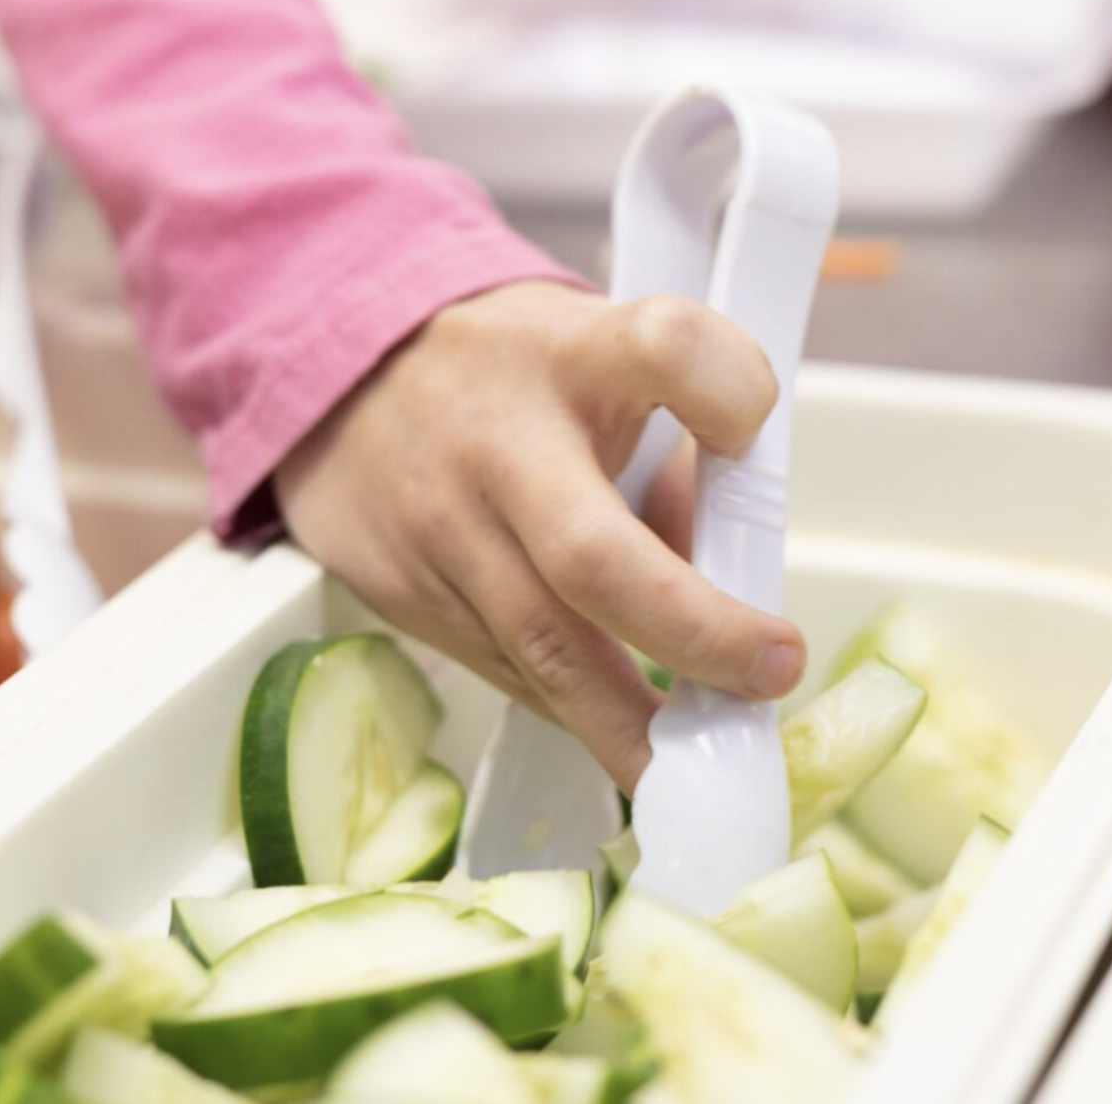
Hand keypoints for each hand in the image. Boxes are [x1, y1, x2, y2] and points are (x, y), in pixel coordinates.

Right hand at [275, 281, 807, 790]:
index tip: (752, 429)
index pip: (663, 348)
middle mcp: (498, 442)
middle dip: (694, 635)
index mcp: (570, 355)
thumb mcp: (600, 359)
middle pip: (593, 555)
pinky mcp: (404, 597)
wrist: (342, 384)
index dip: (727, 392)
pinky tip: (621, 728)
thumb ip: (679, 451)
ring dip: (638, 725)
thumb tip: (737, 580)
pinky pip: (507, 673)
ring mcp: (442, 527)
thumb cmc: (509, 375)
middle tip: (768, 671)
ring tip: (708, 764)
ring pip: (545, 652)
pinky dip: (575, 708)